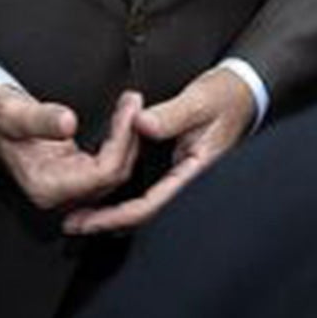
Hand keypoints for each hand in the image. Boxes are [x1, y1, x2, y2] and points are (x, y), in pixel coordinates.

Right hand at [0, 86, 142, 214]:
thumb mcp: (13, 113)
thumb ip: (41, 119)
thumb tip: (68, 122)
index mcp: (46, 186)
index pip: (100, 174)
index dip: (121, 141)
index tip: (129, 110)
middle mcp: (59, 194)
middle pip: (113, 175)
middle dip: (130, 138)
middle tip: (134, 103)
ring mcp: (68, 188)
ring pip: (114, 173)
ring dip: (128, 140)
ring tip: (132, 107)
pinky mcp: (75, 177)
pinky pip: (107, 167)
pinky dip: (119, 143)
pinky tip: (123, 122)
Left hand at [63, 68, 255, 235]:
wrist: (242, 93)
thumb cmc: (224, 97)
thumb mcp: (198, 101)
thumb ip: (170, 114)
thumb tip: (141, 124)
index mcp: (196, 172)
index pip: (153, 205)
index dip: (118, 216)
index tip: (91, 220)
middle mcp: (189, 182)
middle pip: (146, 216)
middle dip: (109, 223)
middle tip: (74, 224)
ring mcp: (184, 179)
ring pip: (147, 208)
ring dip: (114, 215)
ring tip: (82, 218)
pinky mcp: (178, 171)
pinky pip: (151, 194)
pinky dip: (126, 201)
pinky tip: (106, 201)